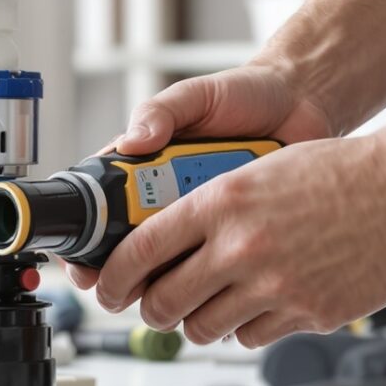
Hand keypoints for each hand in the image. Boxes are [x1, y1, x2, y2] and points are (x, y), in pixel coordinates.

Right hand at [62, 63, 333, 291]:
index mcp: (145, 166)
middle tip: (130, 290)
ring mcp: (202, 219)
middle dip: (126, 275)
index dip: (88, 243)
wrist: (299, 103)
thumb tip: (133, 142)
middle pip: (133, 248)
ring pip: (174, 264)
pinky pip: (220, 262)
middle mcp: (168, 197)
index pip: (102, 208)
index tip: (86, 266)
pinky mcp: (236, 232)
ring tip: (178, 283)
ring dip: (170, 278)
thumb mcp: (195, 96)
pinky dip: (218, 273)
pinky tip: (222, 276)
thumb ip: (160, 113)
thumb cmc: (242, 95)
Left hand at [89, 125, 385, 347]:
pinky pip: (253, 337)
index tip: (108, 289)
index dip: (114, 278)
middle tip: (158, 306)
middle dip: (153, 310)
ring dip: (201, 322)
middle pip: (164, 301)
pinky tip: (263, 304)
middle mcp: (242, 246)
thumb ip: (214, 206)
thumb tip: (169, 241)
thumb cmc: (342, 171)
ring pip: (205, 328)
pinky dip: (249, 327)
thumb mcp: (261, 170)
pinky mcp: (309, 313)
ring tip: (213, 305)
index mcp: (223, 201)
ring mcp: (275, 285)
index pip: (141, 250)